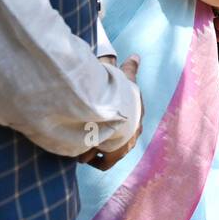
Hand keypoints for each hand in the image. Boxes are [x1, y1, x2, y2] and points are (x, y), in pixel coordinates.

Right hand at [78, 55, 143, 169]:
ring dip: (95, 151)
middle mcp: (132, 136)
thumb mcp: (125, 78)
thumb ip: (129, 69)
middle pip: (116, 144)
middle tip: (88, 138)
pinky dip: (93, 159)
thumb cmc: (123, 93)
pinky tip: (83, 153)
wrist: (120, 111)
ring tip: (83, 145)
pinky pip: (104, 163)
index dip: (112, 127)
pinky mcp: (115, 156)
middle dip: (102, 141)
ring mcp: (125, 148)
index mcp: (135, 121)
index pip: (126, 129)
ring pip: (110, 154)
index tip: (99, 126)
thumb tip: (135, 56)